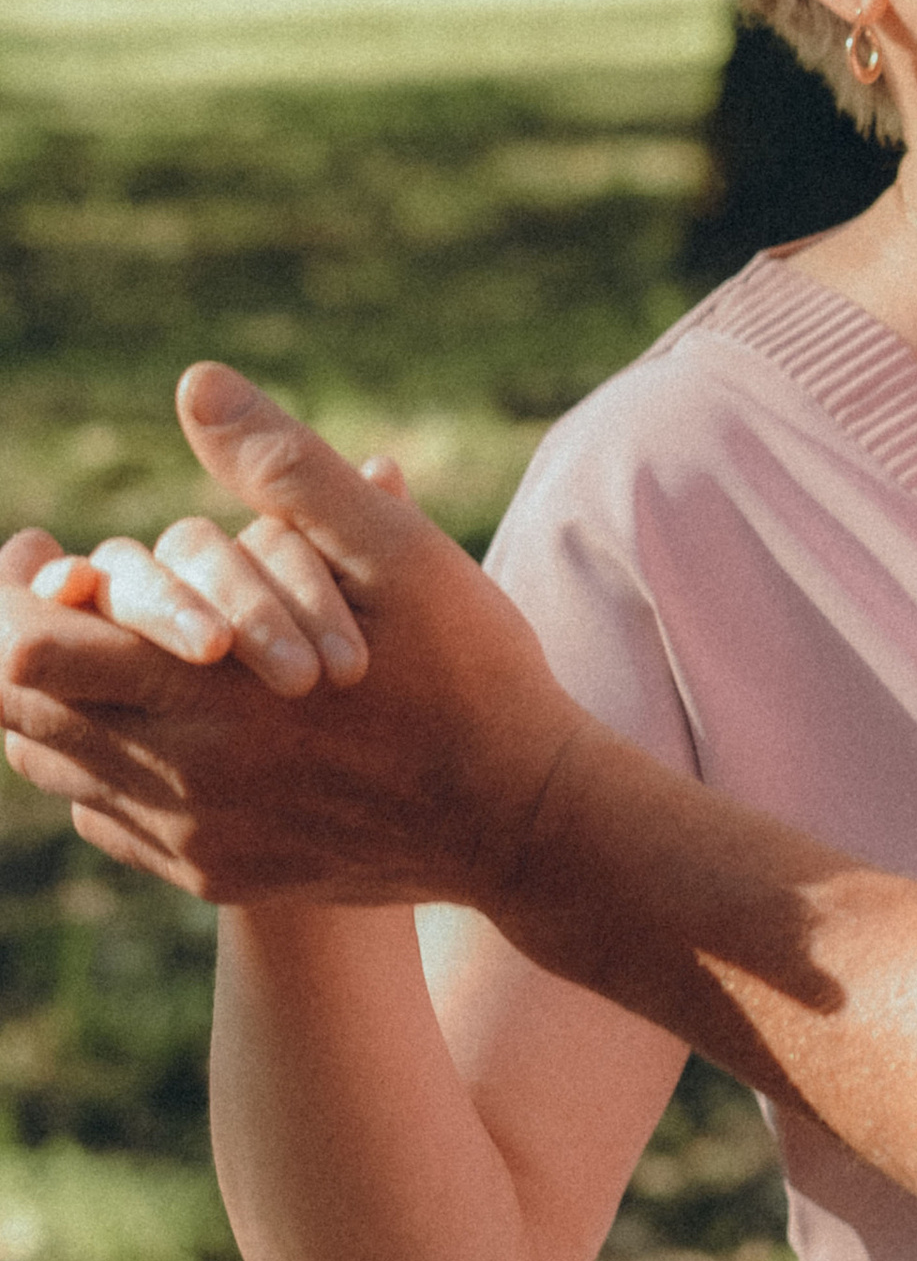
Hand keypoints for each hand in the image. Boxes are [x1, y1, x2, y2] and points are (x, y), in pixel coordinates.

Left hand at [2, 368, 589, 908]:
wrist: (521, 820)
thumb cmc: (470, 673)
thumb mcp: (397, 554)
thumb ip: (288, 470)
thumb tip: (196, 386)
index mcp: (205, 693)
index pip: (26, 651)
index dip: (6, 596)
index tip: (38, 553)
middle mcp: (179, 779)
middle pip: (18, 716)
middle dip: (17, 644)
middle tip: (56, 589)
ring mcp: (193, 839)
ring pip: (54, 772)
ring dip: (49, 706)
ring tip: (91, 648)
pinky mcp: (217, 874)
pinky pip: (110, 821)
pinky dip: (100, 765)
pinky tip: (151, 723)